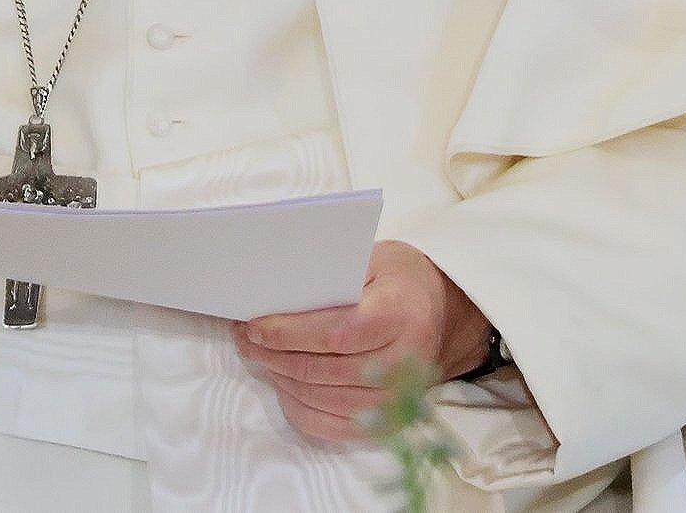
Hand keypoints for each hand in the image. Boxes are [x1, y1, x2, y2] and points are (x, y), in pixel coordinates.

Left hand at [235, 241, 493, 443]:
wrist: (440, 315)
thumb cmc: (398, 281)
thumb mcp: (372, 260)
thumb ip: (331, 278)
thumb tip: (275, 296)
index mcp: (401, 316)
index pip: (335, 334)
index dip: (289, 334)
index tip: (255, 326)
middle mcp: (404, 363)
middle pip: (323, 370)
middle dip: (275, 355)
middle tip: (246, 338)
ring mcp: (398, 401)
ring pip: (322, 399)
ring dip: (281, 380)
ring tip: (259, 358)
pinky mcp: (388, 424)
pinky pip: (331, 426)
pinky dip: (299, 408)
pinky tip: (283, 387)